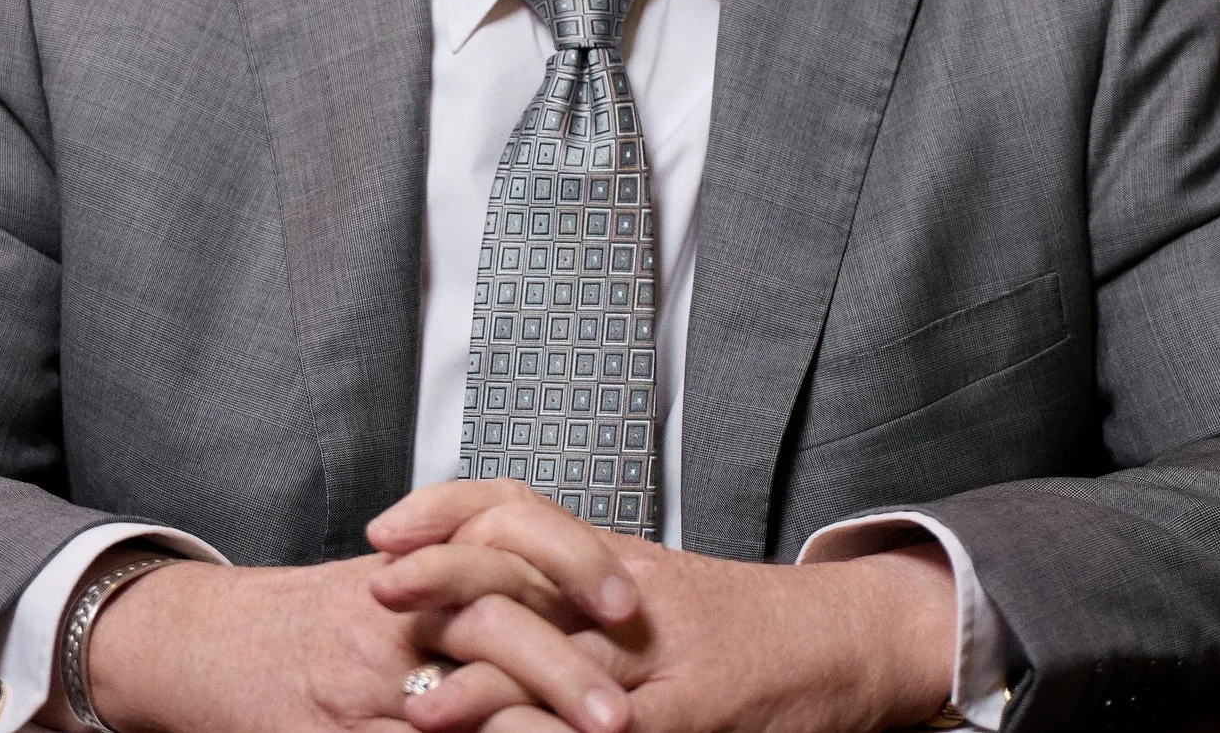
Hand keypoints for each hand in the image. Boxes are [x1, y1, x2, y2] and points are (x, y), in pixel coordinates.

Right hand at [84, 547, 635, 732]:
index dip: (574, 564)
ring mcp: (363, 682)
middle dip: (564, 670)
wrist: (207, 644)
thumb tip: (577, 608)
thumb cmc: (317, 618)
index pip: (508, 541)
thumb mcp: (396, 579)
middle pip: (492, 622)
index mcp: (421, 565)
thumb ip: (472, 576)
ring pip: (457, 704)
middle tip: (621, 714)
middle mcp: (395, 615)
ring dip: (526, 731)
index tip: (631, 604)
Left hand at [368, 482, 956, 732]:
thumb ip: (567, 586)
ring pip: (556, 661)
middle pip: (520, 566)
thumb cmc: (738, 627)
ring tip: (422, 707)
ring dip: (482, 688)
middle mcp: (620, 595)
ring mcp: (651, 661)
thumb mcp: (642, 589)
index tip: (382, 533)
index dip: (443, 513)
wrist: (842, 643)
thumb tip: (470, 596)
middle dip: (443, 578)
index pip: (513, 508)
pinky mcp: (686, 719)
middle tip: (376, 592)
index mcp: (605, 559)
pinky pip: (608, 732)